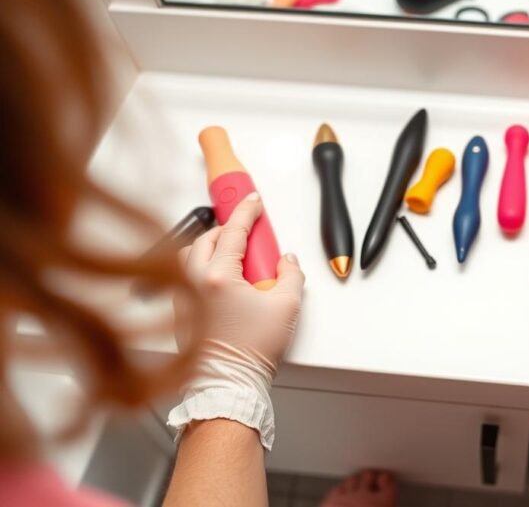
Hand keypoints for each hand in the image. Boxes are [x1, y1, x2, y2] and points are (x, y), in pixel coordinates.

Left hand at [169, 192, 304, 449]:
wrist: (229, 384)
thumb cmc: (252, 350)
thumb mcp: (286, 306)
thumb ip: (291, 274)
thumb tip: (286, 261)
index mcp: (218, 277)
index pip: (233, 231)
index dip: (247, 211)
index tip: (254, 201)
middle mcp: (194, 282)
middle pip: (206, 238)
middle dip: (227, 229)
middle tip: (248, 234)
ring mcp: (182, 297)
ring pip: (189, 255)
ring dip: (209, 247)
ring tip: (232, 257)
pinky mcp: (180, 312)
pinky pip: (184, 276)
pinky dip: (200, 268)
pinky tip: (220, 280)